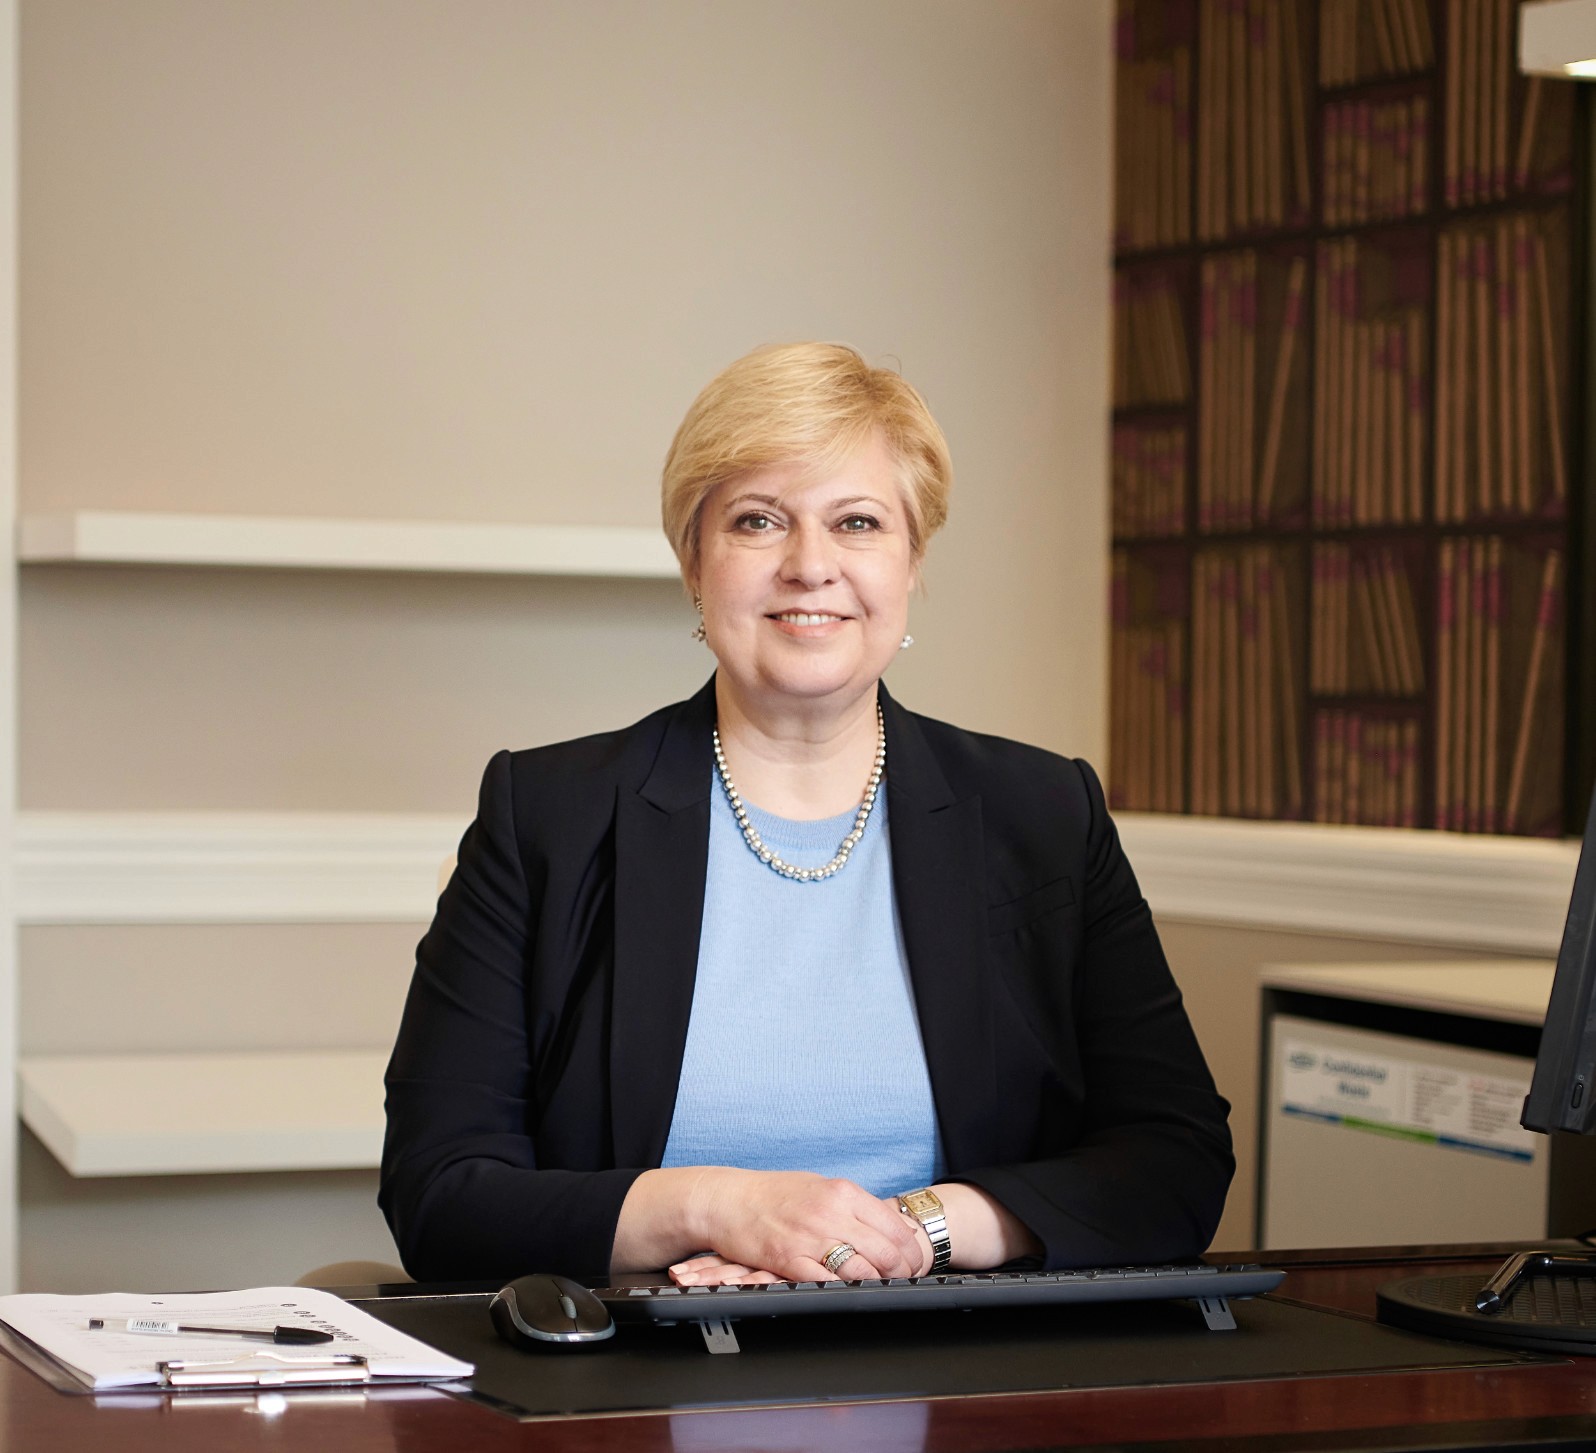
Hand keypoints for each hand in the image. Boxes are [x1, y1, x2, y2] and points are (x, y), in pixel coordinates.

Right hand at [672, 1169, 924, 1282]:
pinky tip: (849, 1296)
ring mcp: (810, 1237)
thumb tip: (880, 1222)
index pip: (893, 1223)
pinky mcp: (789, 1260)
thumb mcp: (818, 1186)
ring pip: (860, 1270)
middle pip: (884, 1250)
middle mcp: (830, 1213)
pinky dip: (843, 1292)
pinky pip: (826, 1283)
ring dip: (876, 1285)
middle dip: (901, 1272)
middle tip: (904, 1281)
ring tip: (882, 1290)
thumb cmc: (772, 1193)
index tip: (914, 1260)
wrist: (728, 1199)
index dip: (910, 1248)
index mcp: (841, 1192)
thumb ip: (849, 1204)